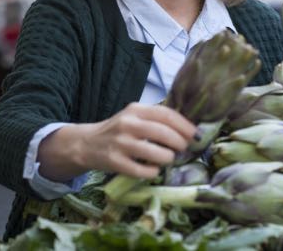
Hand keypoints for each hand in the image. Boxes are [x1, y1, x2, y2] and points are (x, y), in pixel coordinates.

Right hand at [82, 103, 196, 177]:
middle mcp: (127, 124)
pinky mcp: (114, 162)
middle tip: (184, 148)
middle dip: (179, 142)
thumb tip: (188, 129)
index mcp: (136, 110)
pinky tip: (154, 169)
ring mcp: (120, 143)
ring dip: (168, 158)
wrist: (86, 143)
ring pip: (154, 153)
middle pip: (163, 132)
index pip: (166, 114)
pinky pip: (142, 170)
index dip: (184, 125)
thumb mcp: (134, 116)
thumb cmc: (118, 130)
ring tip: (169, 158)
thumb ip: (155, 119)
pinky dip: (153, 172)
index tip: (195, 134)